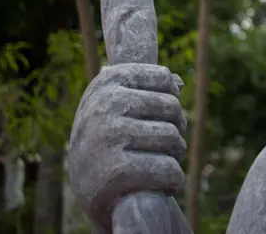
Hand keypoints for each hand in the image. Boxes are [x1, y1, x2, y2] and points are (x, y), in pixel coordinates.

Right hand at [68, 64, 186, 231]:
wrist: (87, 188)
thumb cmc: (111, 138)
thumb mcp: (120, 105)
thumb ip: (148, 90)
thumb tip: (177, 82)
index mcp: (107, 80)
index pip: (164, 77)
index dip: (170, 98)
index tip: (158, 114)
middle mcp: (104, 104)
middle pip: (172, 108)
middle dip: (176, 128)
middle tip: (162, 143)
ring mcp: (109, 136)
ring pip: (173, 138)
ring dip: (176, 154)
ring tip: (160, 161)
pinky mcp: (116, 171)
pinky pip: (168, 169)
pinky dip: (173, 179)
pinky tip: (163, 183)